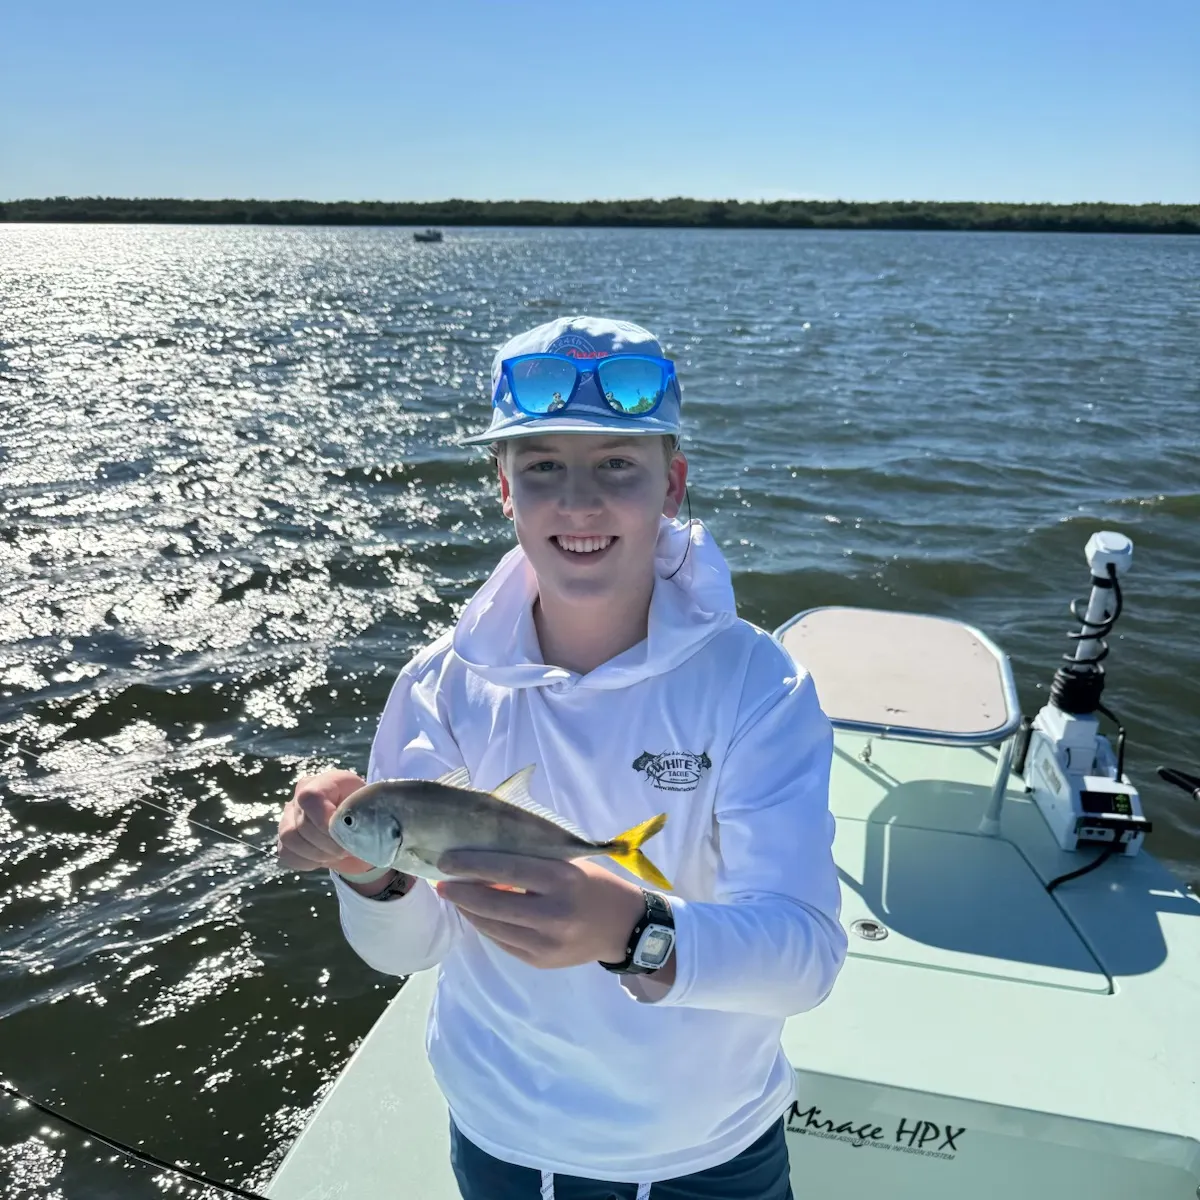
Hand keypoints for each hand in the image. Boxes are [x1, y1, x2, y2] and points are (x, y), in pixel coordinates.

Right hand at [277, 769, 372, 876]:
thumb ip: (360, 813)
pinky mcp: (285, 835)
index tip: (344, 835)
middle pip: (302, 824)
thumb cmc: (370, 818)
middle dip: (327, 844)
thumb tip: (345, 828)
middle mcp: (303, 792)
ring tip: (336, 853)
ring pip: (289, 839)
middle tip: (346, 848)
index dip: (324, 822)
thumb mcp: (371, 810)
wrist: (363, 833)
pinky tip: (323, 857)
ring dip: (316, 854)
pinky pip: (285, 853)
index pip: (310, 797)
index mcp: (329, 781)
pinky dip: (306, 861)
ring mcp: (290, 813)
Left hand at [435, 853, 645, 969]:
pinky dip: (486, 927)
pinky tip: (477, 914)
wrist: (627, 927)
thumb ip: (533, 863)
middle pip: (493, 903)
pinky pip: (503, 942)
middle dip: (461, 891)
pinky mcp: (541, 961)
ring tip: (454, 896)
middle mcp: (553, 913)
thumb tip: (485, 862)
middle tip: (441, 881)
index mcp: (562, 879)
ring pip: (493, 926)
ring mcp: (546, 943)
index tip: (446, 860)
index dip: (472, 865)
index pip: (507, 868)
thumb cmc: (596, 885)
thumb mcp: (570, 864)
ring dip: (469, 911)